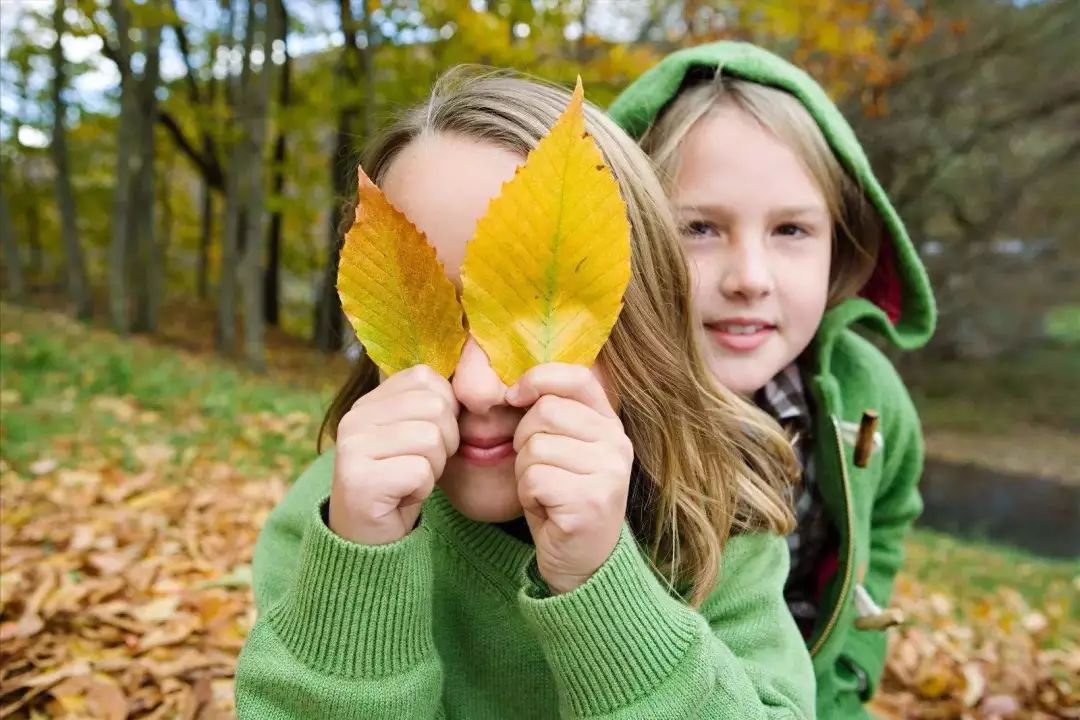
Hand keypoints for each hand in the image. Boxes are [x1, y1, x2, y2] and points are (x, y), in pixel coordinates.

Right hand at [329, 365, 458, 544]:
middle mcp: (355, 418)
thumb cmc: (402, 484)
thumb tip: (474, 383)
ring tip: (410, 481)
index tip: (427, 440)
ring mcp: (353, 448)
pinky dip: (422, 489)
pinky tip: (402, 497)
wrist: (369, 540)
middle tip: (420, 466)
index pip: (426, 378)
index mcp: (369, 402)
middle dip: (445, 442)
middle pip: (435, 407)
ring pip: (431, 438)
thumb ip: (432, 405)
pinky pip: (420, 471)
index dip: (445, 410)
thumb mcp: (415, 436)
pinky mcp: (359, 480)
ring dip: (434, 468)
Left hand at [507, 364, 632, 594]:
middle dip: (525, 441)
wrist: (583, 563)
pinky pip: (534, 478)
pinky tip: (547, 510)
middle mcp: (617, 444)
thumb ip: (551, 413)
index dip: (538, 379)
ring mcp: (608, 472)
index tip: (515, 397)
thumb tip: (510, 387)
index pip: (577, 377)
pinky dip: (527, 495)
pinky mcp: (589, 501)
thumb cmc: (562, 499)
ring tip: (545, 493)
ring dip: (525, 473)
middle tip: (540, 471)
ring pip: (535, 446)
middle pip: (545, 412)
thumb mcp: (563, 448)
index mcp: (611, 424)